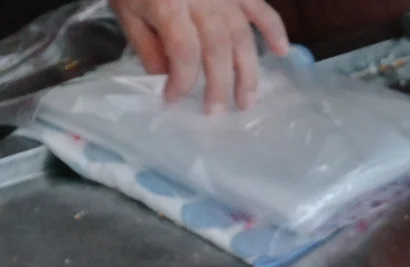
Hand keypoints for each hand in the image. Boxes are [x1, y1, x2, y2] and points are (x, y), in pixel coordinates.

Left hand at [112, 0, 289, 112]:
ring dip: (247, 72)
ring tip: (246, 101)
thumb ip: (148, 46)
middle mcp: (202, 1)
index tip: (173, 99)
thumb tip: (167, 79)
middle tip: (215, 112)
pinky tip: (282, 52)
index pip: (185, 53)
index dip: (182, 81)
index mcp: (170, 6)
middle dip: (217, 85)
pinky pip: (261, 9)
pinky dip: (274, 30)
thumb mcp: (127, 11)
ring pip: (242, 37)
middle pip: (217, 50)